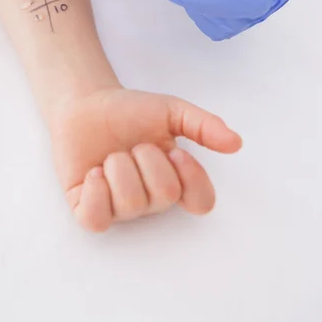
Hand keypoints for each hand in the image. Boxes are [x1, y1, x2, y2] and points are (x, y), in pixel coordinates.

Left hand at [50, 87, 241, 231]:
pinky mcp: (86, 208)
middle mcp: (150, 198)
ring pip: (130, 204)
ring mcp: (118, 207)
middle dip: (147, 159)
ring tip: (111, 154)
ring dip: (119, 167)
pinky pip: (96, 219)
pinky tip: (94, 172)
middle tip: (135, 145)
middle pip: (164, 197)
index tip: (175, 151)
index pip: (201, 202)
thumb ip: (203, 125)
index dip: (193, 180)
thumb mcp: (171, 111)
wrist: (87, 103)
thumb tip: (235, 143)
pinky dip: (96, 193)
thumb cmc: (130, 111)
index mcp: (174, 178)